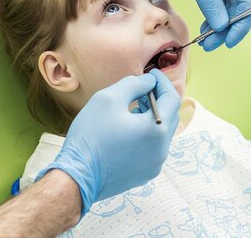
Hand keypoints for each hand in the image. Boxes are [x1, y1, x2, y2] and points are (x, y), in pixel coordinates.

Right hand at [36, 69, 180, 218]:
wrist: (77, 177)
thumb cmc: (91, 136)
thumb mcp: (109, 98)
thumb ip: (134, 84)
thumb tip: (149, 82)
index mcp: (157, 130)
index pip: (172, 99)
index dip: (163, 82)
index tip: (152, 74)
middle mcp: (162, 149)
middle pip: (171, 116)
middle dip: (160, 98)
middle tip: (142, 88)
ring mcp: (155, 164)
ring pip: (162, 132)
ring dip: (153, 116)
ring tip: (134, 107)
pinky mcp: (145, 173)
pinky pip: (154, 147)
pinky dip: (147, 133)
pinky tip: (129, 128)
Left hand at [145, 0, 250, 49]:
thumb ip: (209, 0)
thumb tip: (221, 25)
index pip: (248, 1)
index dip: (240, 25)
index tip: (227, 41)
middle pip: (241, 4)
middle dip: (228, 26)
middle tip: (212, 44)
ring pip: (230, 2)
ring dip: (220, 21)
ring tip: (206, 38)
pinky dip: (213, 10)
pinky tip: (206, 23)